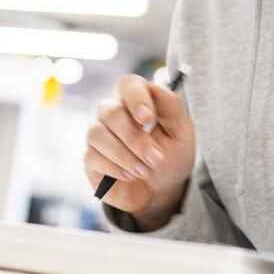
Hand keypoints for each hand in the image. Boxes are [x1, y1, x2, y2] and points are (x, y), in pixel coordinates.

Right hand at [85, 74, 194, 228]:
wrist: (163, 189)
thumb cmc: (171, 155)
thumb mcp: (182, 132)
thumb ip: (171, 106)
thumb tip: (154, 88)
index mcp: (137, 102)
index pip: (128, 84)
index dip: (135, 97)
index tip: (148, 118)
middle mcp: (113, 114)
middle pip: (111, 111)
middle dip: (135, 138)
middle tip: (156, 158)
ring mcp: (99, 136)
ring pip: (97, 134)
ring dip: (124, 155)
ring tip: (146, 171)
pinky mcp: (91, 160)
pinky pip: (93, 157)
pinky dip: (115, 168)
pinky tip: (131, 176)